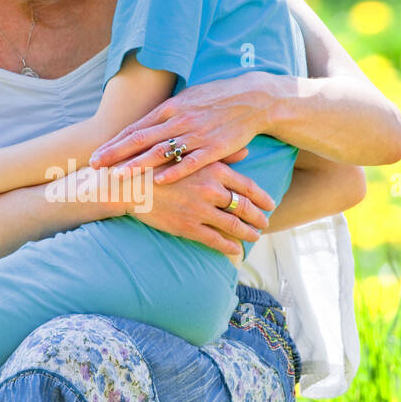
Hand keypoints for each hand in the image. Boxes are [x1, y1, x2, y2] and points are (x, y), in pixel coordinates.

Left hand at [89, 72, 278, 184]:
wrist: (254, 99)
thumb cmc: (218, 99)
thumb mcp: (188, 100)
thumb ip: (167, 113)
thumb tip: (147, 124)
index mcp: (170, 109)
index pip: (136, 128)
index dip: (114, 142)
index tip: (96, 154)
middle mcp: (179, 120)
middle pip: (141, 139)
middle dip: (115, 153)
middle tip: (95, 165)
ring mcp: (196, 134)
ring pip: (161, 151)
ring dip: (138, 164)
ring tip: (118, 175)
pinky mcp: (215, 147)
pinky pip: (192, 161)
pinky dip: (175, 170)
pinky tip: (160, 180)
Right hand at [128, 159, 274, 257]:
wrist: (129, 182)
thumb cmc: (159, 164)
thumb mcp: (192, 152)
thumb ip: (221, 154)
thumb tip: (246, 152)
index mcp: (213, 169)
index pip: (247, 186)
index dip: (262, 197)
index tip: (271, 204)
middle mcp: (210, 189)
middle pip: (245, 207)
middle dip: (259, 217)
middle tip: (266, 222)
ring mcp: (200, 209)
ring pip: (234, 225)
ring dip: (248, 233)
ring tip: (255, 236)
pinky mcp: (188, 226)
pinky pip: (216, 240)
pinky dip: (229, 246)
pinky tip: (236, 249)